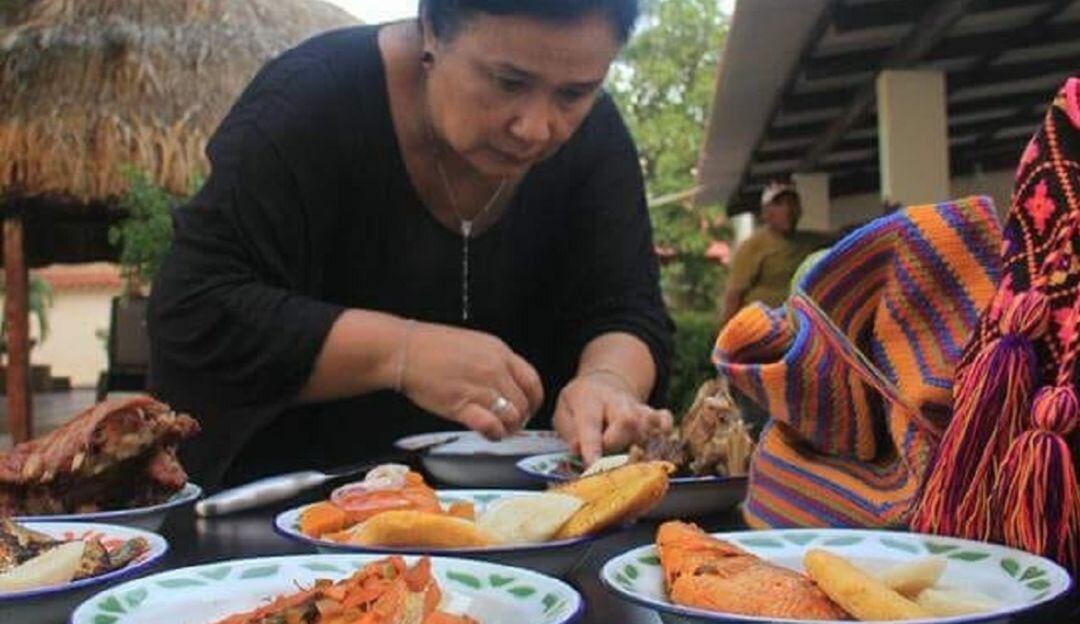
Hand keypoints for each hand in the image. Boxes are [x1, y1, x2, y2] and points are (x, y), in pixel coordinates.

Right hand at [399, 322, 543, 438]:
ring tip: (500, 430)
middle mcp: (494, 369)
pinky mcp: (462, 405)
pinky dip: (494, 433)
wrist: (404, 350)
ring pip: (511, 416)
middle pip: (523, 402)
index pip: (532, 381)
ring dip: (509, 428)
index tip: (529, 408)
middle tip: (512, 424)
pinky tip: (489, 433)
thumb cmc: (432, 347)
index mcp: (499, 352)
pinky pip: (491, 425)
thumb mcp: (474, 343)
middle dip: (521, 418)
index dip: (535, 399)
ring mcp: (479, 387)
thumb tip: (508, 381)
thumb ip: (494, 361)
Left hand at [552, 370, 672, 464]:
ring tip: (632, 456)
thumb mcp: (563, 411)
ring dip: (641, 444)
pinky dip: (664, 434)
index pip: (591, 426)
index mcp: (590, 400)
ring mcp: (638, 406)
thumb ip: (569, 431)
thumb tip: (578, 449)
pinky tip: (656, 446)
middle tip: (606, 458)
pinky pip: (665, 420)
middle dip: (618, 444)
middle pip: (627, 421)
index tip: (593, 467)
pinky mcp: (652, 413)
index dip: (592, 449)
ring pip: (648, 424)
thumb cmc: (580, 403)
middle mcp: (618, 401)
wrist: (602, 382)